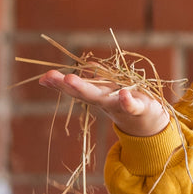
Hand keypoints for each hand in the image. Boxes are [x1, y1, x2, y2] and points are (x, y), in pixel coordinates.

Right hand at [39, 70, 169, 137]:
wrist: (148, 122)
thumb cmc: (123, 102)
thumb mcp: (105, 91)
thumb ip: (89, 82)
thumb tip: (72, 70)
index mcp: (96, 94)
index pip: (75, 88)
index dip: (59, 83)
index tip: (44, 78)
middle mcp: (105, 100)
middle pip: (85, 93)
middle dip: (69, 85)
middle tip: (51, 77)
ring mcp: (120, 104)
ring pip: (103, 97)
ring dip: (86, 89)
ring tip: (69, 79)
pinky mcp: (140, 107)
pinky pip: (133, 105)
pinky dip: (128, 101)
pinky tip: (123, 95)